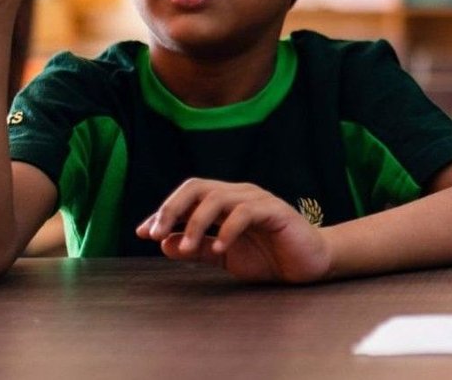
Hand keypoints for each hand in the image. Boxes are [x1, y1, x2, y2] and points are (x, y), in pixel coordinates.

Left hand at [137, 179, 330, 283]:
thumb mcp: (225, 256)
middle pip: (198, 187)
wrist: (308, 264)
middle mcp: (239, 195)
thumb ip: (199, 249)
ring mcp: (257, 201)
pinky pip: (246, 212)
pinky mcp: (276, 211)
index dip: (164, 211)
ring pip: (218, 198)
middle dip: (172, 209)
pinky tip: (221, 247)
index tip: (143, 233)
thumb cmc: (269, 257)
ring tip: (188, 248)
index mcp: (225, 203)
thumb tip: (164, 244)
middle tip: (156, 234)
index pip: (188, 196)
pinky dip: (228, 229)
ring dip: (196, 222)